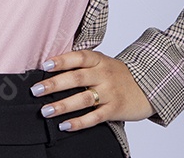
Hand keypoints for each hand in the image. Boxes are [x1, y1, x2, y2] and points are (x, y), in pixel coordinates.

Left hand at [31, 50, 153, 130]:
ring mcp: (110, 93)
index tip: (45, 65)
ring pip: (84, 99)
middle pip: (77, 78)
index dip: (62, 60)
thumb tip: (49, 67)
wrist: (148, 86)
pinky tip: (64, 125)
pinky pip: (94, 117)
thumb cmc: (118, 74)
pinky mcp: (114, 110)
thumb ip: (82, 64)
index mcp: (99, 60)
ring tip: (46, 110)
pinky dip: (79, 122)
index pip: (79, 57)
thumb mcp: (103, 62)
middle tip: (36, 90)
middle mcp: (104, 75)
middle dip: (54, 84)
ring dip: (63, 105)